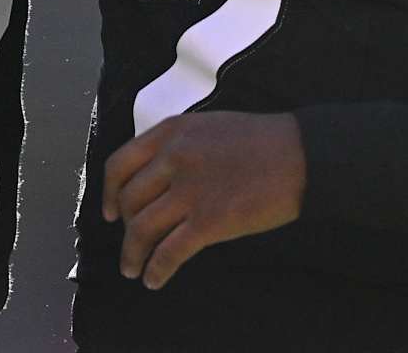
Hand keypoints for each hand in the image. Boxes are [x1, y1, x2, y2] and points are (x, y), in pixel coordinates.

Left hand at [102, 111, 305, 289]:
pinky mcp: (209, 221)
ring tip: (133, 270)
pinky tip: (154, 279)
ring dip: (132, 255)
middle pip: (128, 200)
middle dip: (123, 227)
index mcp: (171, 132)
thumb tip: (155, 179)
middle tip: (131, 242)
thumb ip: (177, 146)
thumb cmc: (260, 141)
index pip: (119, 164)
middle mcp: (173, 158)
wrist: (300, 155)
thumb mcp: (207, 128)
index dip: (108, 193)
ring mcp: (190, 190)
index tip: (108, 212)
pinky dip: (156, 270)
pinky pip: (169, 252)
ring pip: (141, 229)